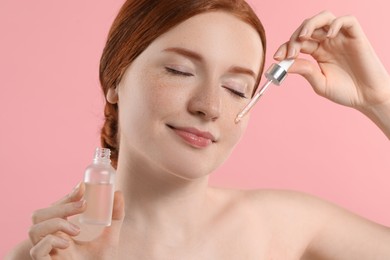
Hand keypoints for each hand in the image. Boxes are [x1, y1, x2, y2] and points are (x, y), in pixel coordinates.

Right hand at [28, 183, 124, 259]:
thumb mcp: (109, 238)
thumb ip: (115, 217)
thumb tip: (119, 193)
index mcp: (62, 231)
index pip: (55, 208)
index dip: (66, 196)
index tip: (83, 187)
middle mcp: (50, 240)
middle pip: (39, 214)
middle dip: (61, 205)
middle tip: (84, 205)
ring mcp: (46, 253)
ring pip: (34, 229)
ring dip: (56, 223)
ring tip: (77, 230)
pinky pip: (37, 249)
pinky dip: (51, 241)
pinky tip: (67, 244)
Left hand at [274, 11, 389, 111]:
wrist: (368, 98)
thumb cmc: (345, 92)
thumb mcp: (320, 83)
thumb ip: (305, 70)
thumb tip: (285, 63)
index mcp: (317, 52)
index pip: (298, 42)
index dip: (285, 46)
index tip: (277, 57)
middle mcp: (327, 42)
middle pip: (307, 27)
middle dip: (294, 37)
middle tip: (290, 53)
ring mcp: (341, 38)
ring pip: (324, 18)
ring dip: (310, 24)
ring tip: (303, 37)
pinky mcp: (356, 36)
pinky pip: (347, 20)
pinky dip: (335, 23)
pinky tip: (328, 36)